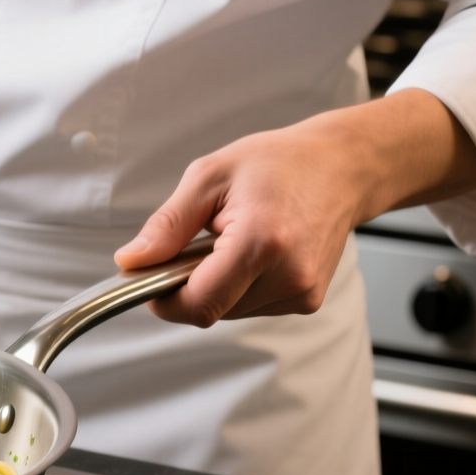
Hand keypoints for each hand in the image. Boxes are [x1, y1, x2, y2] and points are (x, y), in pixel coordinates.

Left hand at [114, 90, 475, 325]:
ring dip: (216, 284)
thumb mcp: (209, 177)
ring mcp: (303, 292)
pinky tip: (252, 252)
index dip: (163, 299)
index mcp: (262, 243)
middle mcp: (289, 276)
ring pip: (229, 311)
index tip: (150, 278)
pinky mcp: (308, 300)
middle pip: (210, 310)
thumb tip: (131, 261)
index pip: (198, 304)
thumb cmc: (281, 163)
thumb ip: (166, 225)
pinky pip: (251, 306)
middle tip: (196, 243)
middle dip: (189, 284)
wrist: (344, 167)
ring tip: (230, 240)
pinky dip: (239, 285)